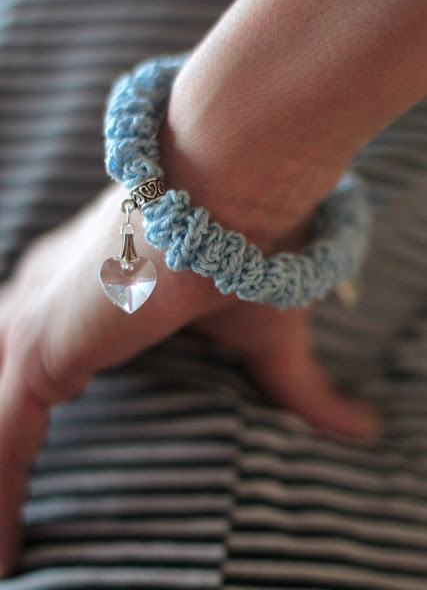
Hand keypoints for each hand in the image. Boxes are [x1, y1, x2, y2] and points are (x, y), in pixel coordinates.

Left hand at [0, 182, 379, 576]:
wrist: (228, 196)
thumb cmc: (246, 256)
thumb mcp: (264, 341)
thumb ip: (292, 389)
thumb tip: (357, 427)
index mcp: (78, 292)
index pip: (31, 358)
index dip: (24, 403)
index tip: (30, 451)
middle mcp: (42, 299)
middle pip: (0, 383)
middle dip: (5, 441)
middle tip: (7, 524)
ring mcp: (33, 323)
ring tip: (5, 557)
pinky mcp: (39, 348)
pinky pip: (2, 435)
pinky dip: (1, 494)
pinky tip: (5, 556)